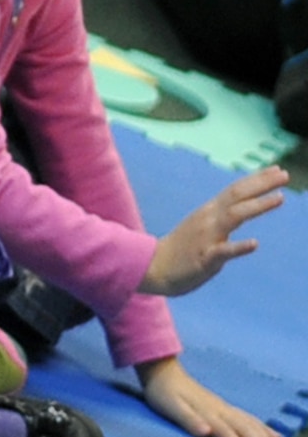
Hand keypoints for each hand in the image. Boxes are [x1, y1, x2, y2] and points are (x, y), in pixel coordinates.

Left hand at [138, 355, 284, 436]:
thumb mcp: (171, 407)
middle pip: (246, 430)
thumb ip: (189, 420)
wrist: (163, 371)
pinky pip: (248, 419)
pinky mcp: (222, 407)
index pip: (227, 433)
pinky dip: (261, 428)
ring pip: (250, 425)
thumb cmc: (163, 393)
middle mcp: (221, 411)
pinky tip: (271, 434)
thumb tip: (207, 431)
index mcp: (209, 413)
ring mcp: (223, 408)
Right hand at [140, 165, 285, 296]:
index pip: (235, 190)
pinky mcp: (204, 259)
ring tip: (280, 198)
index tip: (277, 168)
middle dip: (262, 185)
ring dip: (257, 206)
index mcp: (209, 212)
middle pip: (237, 197)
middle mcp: (208, 220)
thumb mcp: (202, 224)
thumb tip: (242, 204)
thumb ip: (222, 214)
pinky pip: (222, 252)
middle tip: (285, 175)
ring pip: (234, 217)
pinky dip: (239, 247)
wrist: (152, 267)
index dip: (257, 179)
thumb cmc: (181, 248)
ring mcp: (206, 238)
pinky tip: (254, 243)